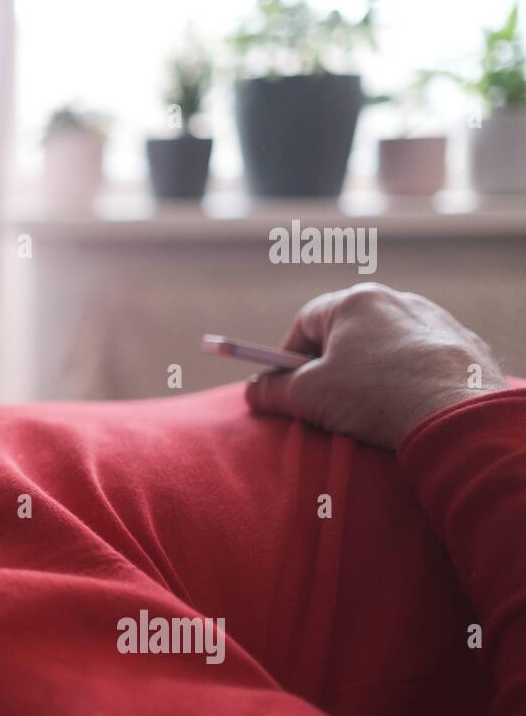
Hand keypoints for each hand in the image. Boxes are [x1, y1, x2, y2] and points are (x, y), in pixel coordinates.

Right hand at [245, 283, 506, 449]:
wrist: (458, 415)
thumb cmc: (375, 397)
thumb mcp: (308, 396)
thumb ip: (272, 391)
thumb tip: (252, 392)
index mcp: (354, 301)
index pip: (305, 323)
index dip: (287, 357)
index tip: (285, 386)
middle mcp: (395, 300)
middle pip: (346, 332)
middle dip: (329, 366)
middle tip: (324, 401)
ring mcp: (434, 319)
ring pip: (384, 346)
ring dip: (369, 373)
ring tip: (368, 409)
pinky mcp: (462, 344)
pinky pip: (420, 359)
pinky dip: (407, 379)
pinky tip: (405, 406)